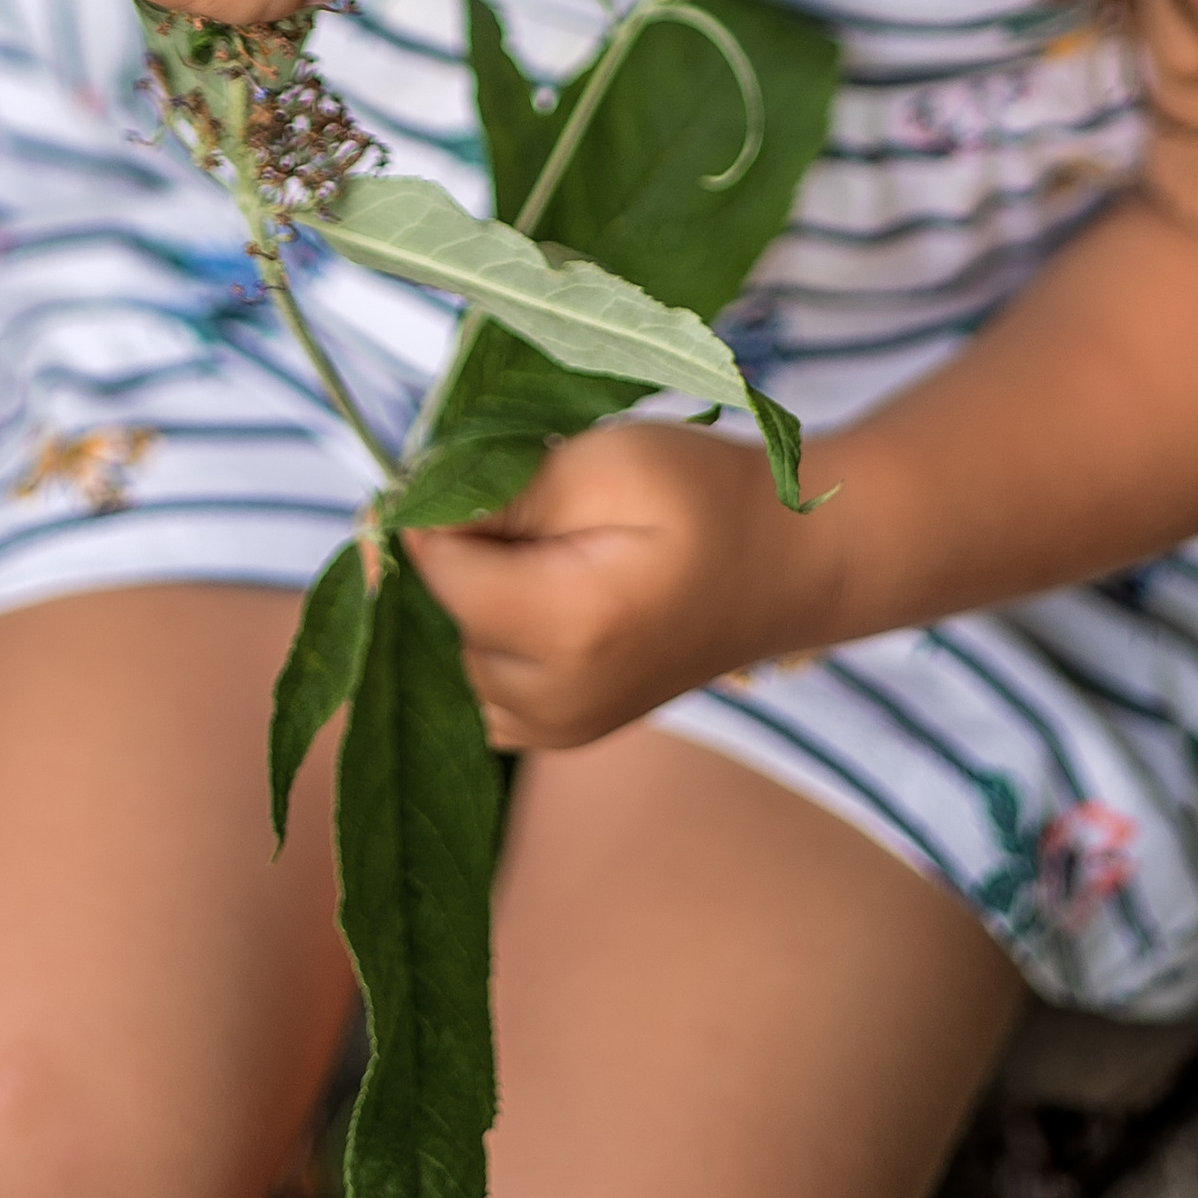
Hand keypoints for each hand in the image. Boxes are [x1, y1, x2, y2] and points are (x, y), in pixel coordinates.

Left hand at [405, 421, 839, 750]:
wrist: (788, 566)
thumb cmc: (704, 498)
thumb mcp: (608, 463)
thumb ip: (504, 491)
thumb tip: (409, 512)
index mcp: (564, 629)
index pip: (436, 569)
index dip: (441, 507)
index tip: (479, 464)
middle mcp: (551, 701)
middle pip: (442, 611)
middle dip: (468, 549)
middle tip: (544, 504)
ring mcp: (557, 730)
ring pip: (455, 647)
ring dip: (479, 593)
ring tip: (556, 549)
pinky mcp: (562, 734)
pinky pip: (482, 684)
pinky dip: (491, 636)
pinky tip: (543, 594)